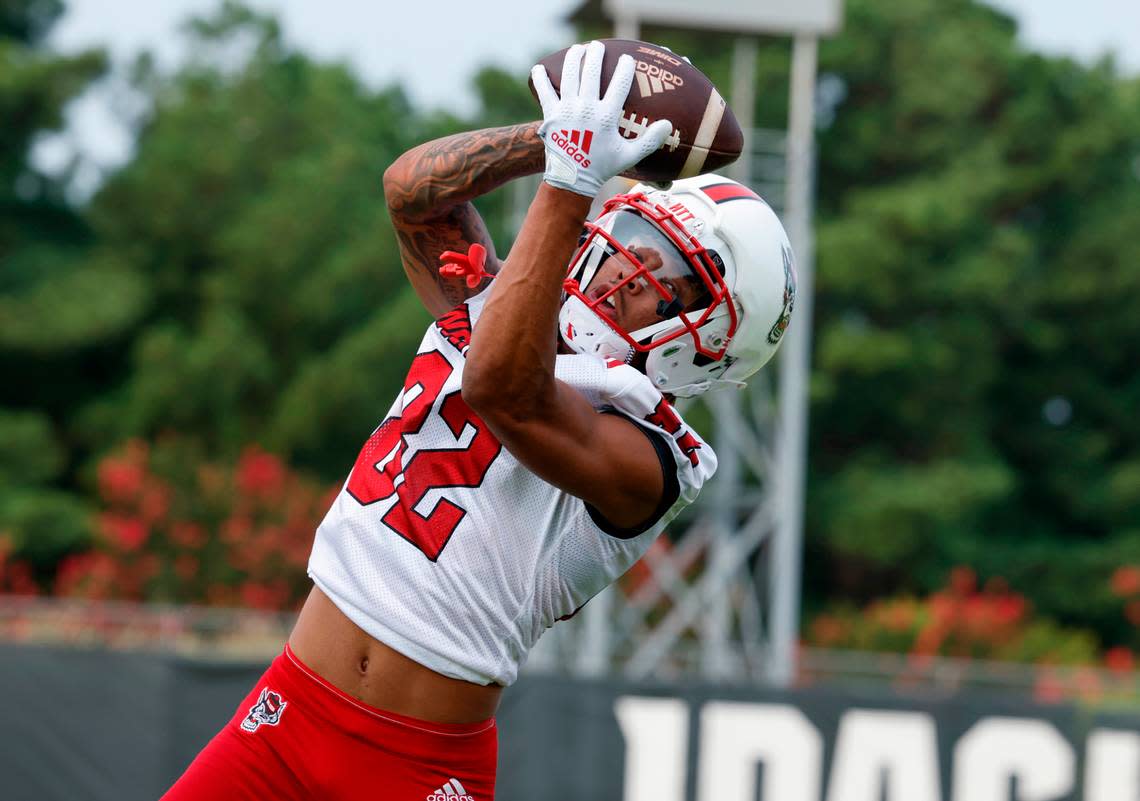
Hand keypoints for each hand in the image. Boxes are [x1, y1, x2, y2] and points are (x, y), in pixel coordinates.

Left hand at [530, 40, 672, 196]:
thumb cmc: (602, 167)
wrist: (572, 180)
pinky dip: (540, 78)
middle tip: (598, 47)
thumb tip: (668, 125)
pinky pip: (544, 92)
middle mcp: (586, 108)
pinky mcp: (550, 115)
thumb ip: (650, 141)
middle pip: (592, 72)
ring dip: (574, 58)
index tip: (627, 59)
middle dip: (596, 54)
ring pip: (570, 75)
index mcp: (606, 116)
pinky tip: (540, 69)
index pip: (620, 83)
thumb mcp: (629, 156)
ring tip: (578, 49)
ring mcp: (567, 110)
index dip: (625, 67)